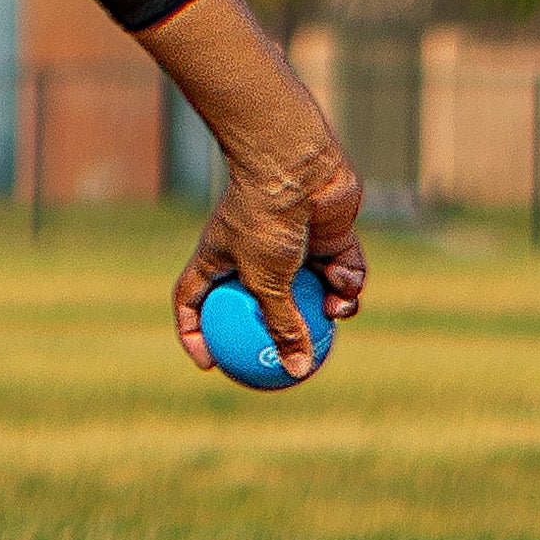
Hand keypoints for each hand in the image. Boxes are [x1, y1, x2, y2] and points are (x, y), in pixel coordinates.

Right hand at [172, 131, 367, 379]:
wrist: (296, 169)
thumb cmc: (265, 221)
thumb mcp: (267, 283)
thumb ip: (281, 327)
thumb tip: (296, 370)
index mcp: (218, 259)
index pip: (193, 301)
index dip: (194, 333)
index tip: (210, 364)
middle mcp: (252, 253)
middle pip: (262, 301)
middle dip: (284, 327)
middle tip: (299, 354)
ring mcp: (291, 243)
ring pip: (310, 289)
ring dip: (327, 304)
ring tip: (338, 312)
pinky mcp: (326, 234)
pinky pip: (338, 268)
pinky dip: (345, 277)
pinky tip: (347, 281)